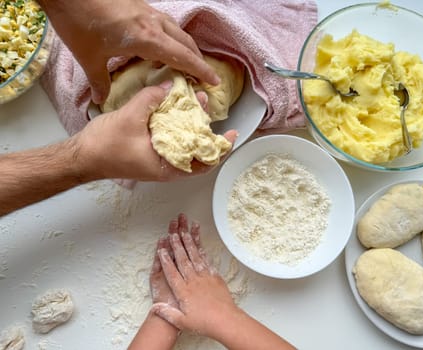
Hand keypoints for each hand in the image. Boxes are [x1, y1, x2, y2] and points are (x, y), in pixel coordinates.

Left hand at [38, 0, 219, 103]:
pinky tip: (161, 46)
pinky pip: (165, 24)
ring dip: (186, 48)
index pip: (184, 57)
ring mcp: (147, 11)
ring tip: (185, 63)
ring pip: (178, 31)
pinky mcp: (140, 6)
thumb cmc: (78, 22)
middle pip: (187, 43)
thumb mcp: (89, 57)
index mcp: (147, 38)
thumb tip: (100, 100)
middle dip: (197, 60)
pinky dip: (172, 37)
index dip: (201, 70)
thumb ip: (99, 81)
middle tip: (201, 77)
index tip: (214, 81)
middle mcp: (153, 23)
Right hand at [71, 83, 236, 181]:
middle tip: (205, 103)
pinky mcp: (148, 151)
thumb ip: (152, 99)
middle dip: (203, 126)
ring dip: (189, 122)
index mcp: (168, 167)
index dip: (220, 149)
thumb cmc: (105, 147)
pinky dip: (174, 124)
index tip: (232, 134)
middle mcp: (166, 166)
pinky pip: (168, 138)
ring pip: (182, 142)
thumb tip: (171, 85)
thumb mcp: (131, 118)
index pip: (204, 162)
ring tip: (192, 100)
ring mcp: (157, 159)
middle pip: (195, 149)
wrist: (80, 157)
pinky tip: (173, 107)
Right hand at [152, 225, 237, 338]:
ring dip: (189, 244)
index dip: (166, 260)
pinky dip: (202, 251)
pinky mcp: (215, 277)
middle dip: (177, 246)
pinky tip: (199, 245)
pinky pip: (206, 261)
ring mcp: (205, 277)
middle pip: (183, 260)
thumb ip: (167, 313)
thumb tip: (154, 307)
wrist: (225, 321)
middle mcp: (193, 281)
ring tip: (185, 232)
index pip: (172, 272)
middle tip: (173, 233)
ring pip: (194, 257)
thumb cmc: (205, 323)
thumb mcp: (182, 322)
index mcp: (184, 291)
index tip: (161, 250)